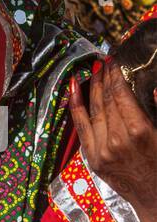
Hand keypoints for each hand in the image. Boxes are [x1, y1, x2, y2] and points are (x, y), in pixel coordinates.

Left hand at [70, 63, 156, 221]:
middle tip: (104, 62)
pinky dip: (76, 109)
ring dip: (91, 89)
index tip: (114, 61)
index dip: (115, 76)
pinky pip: (81, 129)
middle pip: (105, 101)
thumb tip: (154, 89)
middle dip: (103, 79)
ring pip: (92, 112)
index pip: (120, 95)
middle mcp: (115, 140)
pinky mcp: (93, 160)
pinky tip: (72, 92)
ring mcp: (101, 151)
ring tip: (93, 72)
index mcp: (138, 132)